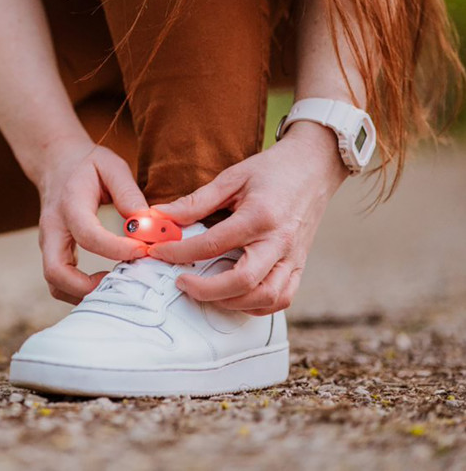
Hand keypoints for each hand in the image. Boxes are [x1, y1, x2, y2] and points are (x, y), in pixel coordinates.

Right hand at [37, 138, 148, 303]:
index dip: (116, 248)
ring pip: (55, 283)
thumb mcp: (111, 166)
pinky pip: (60, 282)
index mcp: (69, 204)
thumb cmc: (88, 165)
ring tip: (118, 284)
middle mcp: (52, 228)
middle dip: (88, 288)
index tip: (143, 250)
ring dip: (84, 294)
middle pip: (56, 271)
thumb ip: (129, 193)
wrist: (57, 163)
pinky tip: (107, 282)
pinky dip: (80, 291)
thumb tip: (147, 223)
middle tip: (124, 283)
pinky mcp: (53, 253)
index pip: (88, 235)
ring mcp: (48, 244)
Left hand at [147, 122, 348, 314]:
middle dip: (205, 290)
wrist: (314, 167)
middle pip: (243, 281)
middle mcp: (279, 242)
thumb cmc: (273, 170)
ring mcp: (293, 257)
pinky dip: (256, 305)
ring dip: (231, 301)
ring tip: (206, 290)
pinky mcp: (300, 265)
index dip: (179, 252)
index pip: (213, 244)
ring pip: (265, 298)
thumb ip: (197, 201)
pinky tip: (234, 296)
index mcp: (260, 216)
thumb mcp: (231, 177)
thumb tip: (162, 216)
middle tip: (181, 282)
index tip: (158, 253)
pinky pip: (281, 298)